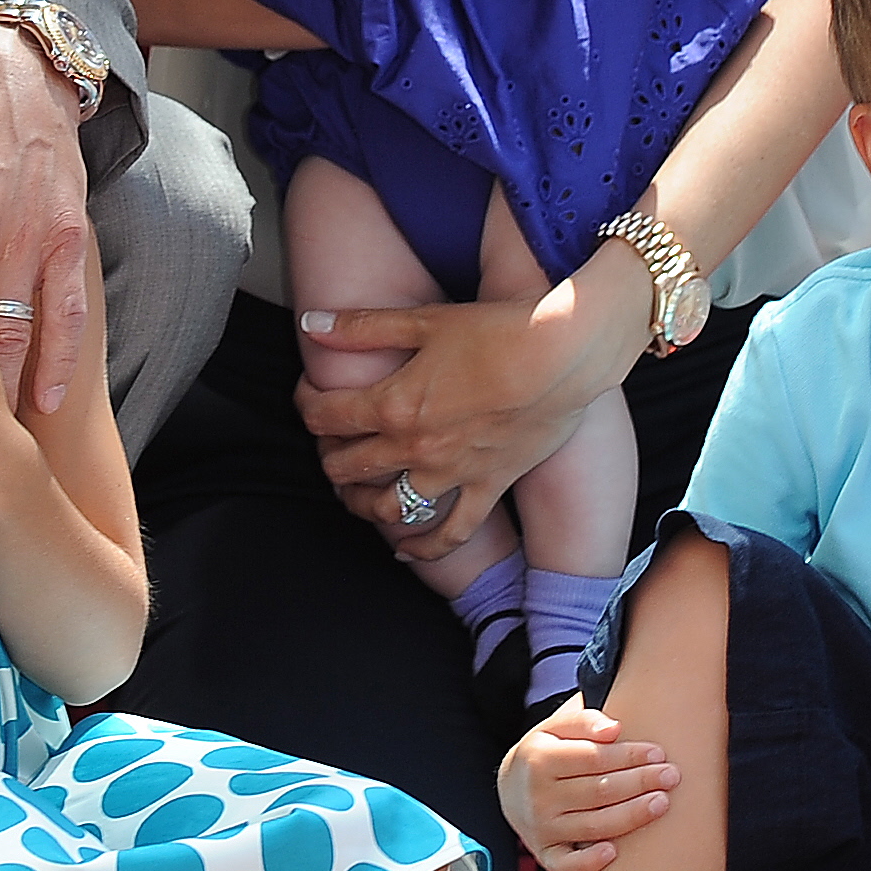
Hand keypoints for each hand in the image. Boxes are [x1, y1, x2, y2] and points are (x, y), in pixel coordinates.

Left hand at [292, 246, 653, 559]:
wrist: (563, 352)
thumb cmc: (498, 330)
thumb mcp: (424, 319)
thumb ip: (363, 328)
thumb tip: (313, 325)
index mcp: (395, 403)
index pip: (326, 417)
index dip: (307, 405)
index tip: (309, 395)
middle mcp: (416, 447)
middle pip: (347, 467)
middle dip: (327, 454)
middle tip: (330, 439)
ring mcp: (452, 473)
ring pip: (388, 508)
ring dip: (361, 505)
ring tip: (354, 493)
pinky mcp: (488, 486)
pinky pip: (452, 532)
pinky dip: (424, 548)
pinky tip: (406, 551)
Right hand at [501, 700, 677, 870]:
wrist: (511, 789)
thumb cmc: (547, 752)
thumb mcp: (556, 726)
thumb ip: (584, 720)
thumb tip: (614, 729)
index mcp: (540, 759)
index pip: (592, 757)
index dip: (628, 755)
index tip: (658, 753)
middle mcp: (538, 797)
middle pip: (598, 791)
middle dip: (639, 783)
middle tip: (672, 776)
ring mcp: (541, 829)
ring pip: (593, 826)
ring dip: (631, 816)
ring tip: (661, 803)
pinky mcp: (545, 854)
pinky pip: (566, 866)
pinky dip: (588, 863)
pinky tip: (614, 853)